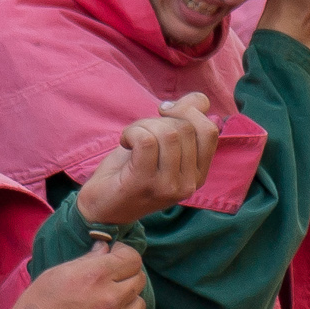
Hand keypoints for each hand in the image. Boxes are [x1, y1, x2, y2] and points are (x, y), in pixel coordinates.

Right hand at [5, 240, 147, 308]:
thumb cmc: (36, 306)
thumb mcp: (56, 273)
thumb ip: (86, 260)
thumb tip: (105, 249)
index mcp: (95, 275)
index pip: (131, 258)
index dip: (124, 254)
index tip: (115, 257)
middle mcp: (110, 298)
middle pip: (138, 280)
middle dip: (127, 276)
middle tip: (112, 280)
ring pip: (140, 306)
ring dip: (128, 302)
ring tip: (111, 305)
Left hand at [76, 92, 220, 225]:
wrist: (100, 208)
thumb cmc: (130, 172)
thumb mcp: (162, 146)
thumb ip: (183, 123)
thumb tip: (200, 100)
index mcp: (198, 175)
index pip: (209, 131)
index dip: (188, 111)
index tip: (164, 112)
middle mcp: (189, 184)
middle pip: (185, 128)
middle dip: (159, 119)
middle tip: (140, 131)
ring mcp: (168, 186)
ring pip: (168, 133)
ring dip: (143, 125)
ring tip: (131, 137)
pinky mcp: (145, 183)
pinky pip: (146, 140)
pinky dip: (132, 132)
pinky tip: (124, 141)